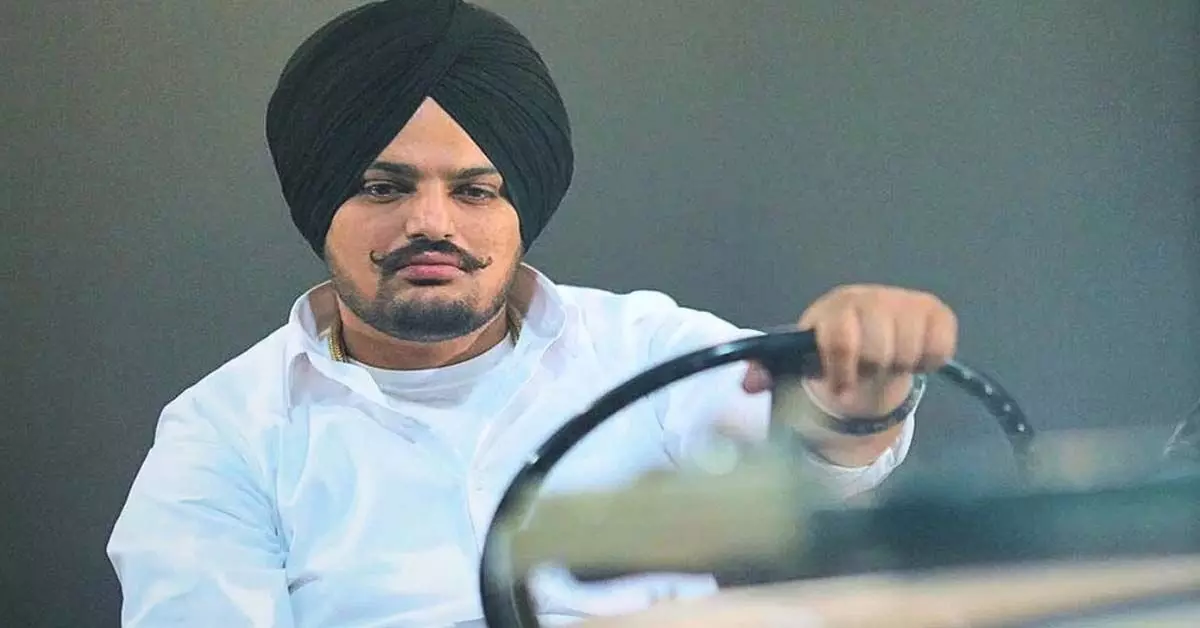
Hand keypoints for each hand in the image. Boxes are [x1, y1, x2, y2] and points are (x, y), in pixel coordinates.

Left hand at [742, 284, 957, 416]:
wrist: (868, 335)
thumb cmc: (830, 351)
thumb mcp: (796, 361)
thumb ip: (768, 373)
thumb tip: (749, 385)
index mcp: (832, 309)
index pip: (841, 341)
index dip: (841, 372)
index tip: (840, 388)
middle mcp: (870, 298)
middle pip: (879, 352)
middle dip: (869, 371)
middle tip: (864, 371)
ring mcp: (905, 301)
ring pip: (910, 352)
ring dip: (897, 368)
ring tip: (885, 364)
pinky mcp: (937, 311)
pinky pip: (941, 348)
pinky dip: (928, 362)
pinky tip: (912, 357)